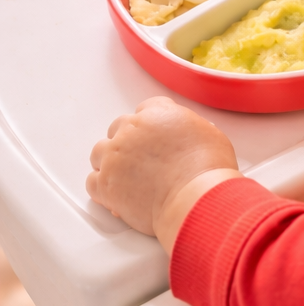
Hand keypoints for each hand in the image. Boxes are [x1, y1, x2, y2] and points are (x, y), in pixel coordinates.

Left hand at [87, 96, 239, 251]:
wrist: (195, 197)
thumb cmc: (207, 169)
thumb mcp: (210, 134)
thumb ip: (190, 129)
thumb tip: (187, 136)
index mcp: (157, 114)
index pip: (146, 109)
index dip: (150, 125)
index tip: (154, 137)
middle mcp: (131, 130)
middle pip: (118, 128)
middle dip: (128, 143)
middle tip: (142, 160)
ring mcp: (114, 156)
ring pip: (99, 152)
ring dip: (110, 162)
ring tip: (125, 177)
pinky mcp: (105, 183)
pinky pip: (92, 182)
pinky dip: (102, 188)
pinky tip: (115, 194)